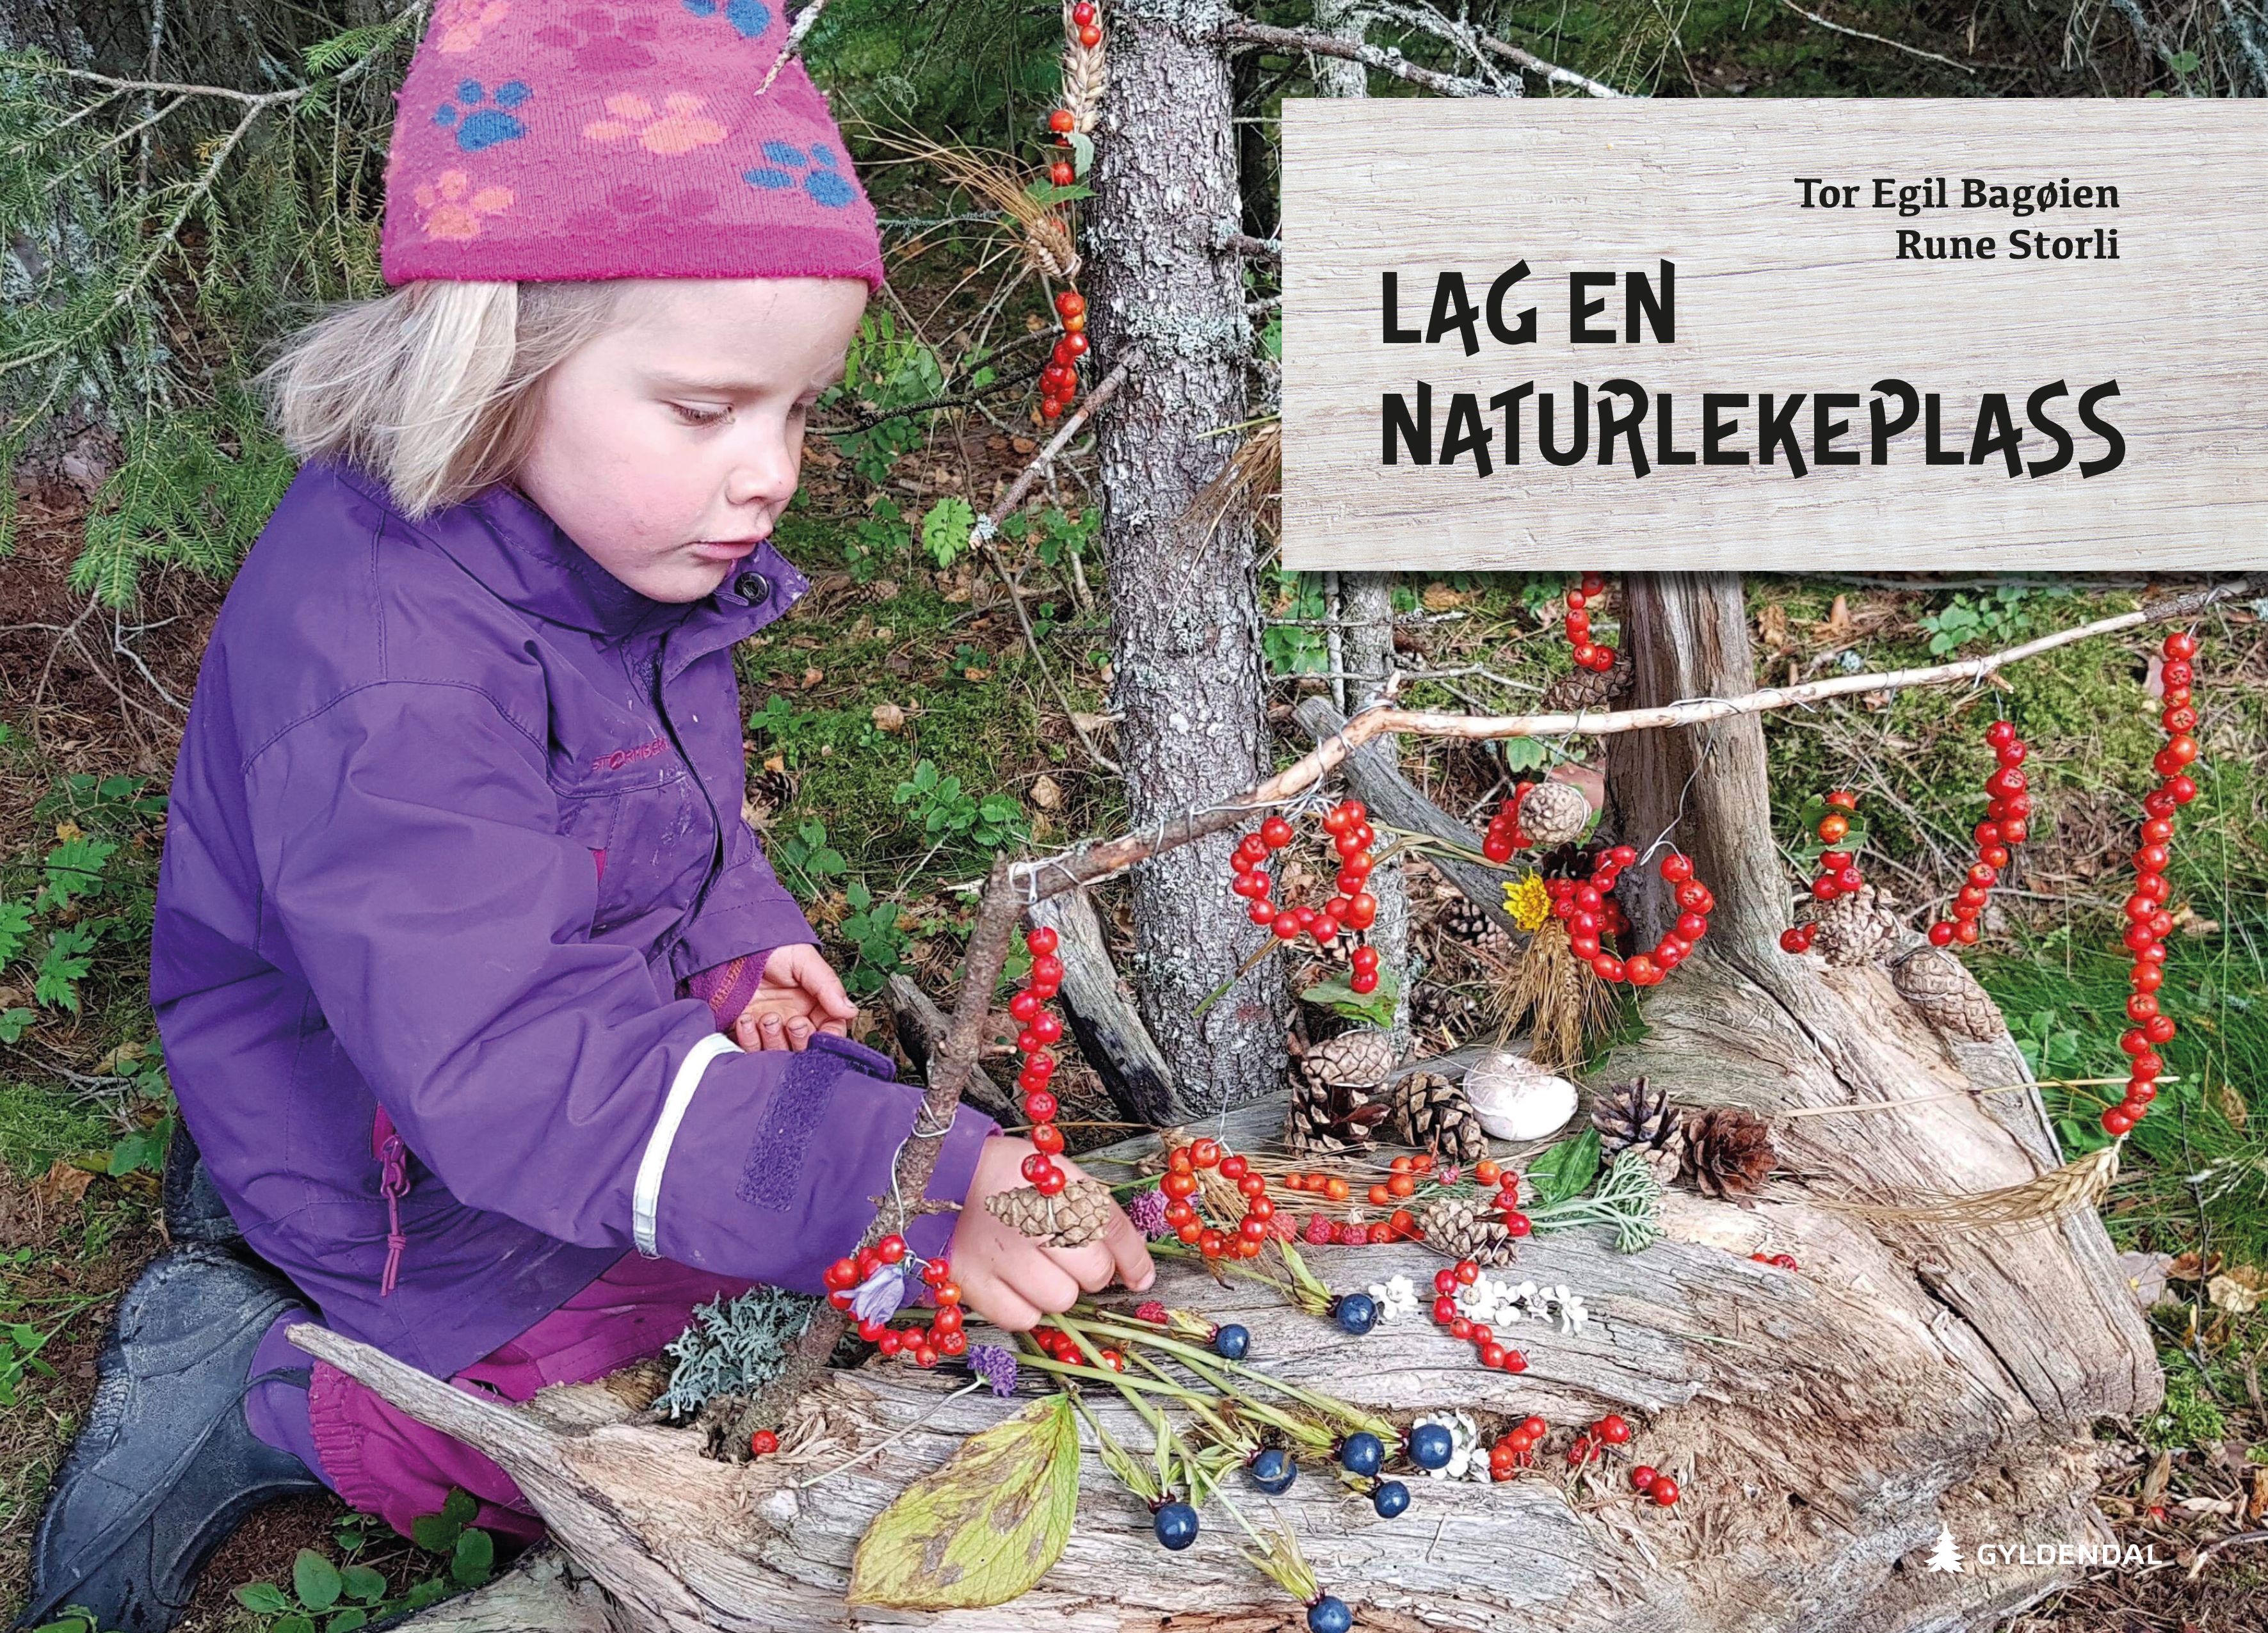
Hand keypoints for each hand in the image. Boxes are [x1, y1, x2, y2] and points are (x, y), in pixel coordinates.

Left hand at [730, 944, 857, 1051]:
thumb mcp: (804, 960)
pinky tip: (747, 1019)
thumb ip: (828, 986)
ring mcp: (768, 1028)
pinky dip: (749, 1039)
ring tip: (767, 1017)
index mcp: (813, 1004)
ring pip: (778, 1053)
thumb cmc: (769, 947)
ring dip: (773, 1039)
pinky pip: (749, 1050)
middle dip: (800, 1039)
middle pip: (805, 1048)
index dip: (828, 1037)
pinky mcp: (744, 1032)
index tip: (820, 1032)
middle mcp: (792, 1019)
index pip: (829, 1031)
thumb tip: (850, 1011)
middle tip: (793, 1022)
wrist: (732, 945)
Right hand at [948, 1136, 1154, 1330]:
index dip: (1133, 1259)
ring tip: (1038, 1266)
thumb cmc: (1005, 1175)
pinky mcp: (970, 1281)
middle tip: (1070, 1256)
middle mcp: (1029, 1218)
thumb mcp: (1056, 1173)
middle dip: (1092, 1269)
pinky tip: (1016, 1283)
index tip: (1139, 1276)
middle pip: (1094, 1271)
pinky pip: (1021, 1317)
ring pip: (1060, 1299)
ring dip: (1058, 1289)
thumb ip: (1099, 1215)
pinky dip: (1025, 1307)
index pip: (1113, 1230)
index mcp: (1055, 1184)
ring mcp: (998, 1254)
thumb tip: (1139, 1274)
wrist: (939, 1176)